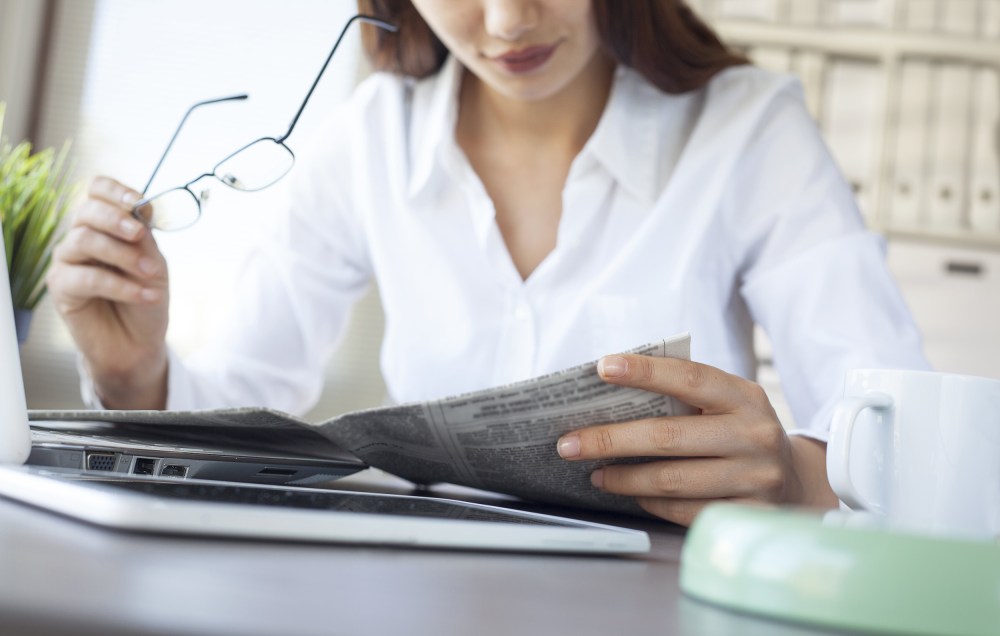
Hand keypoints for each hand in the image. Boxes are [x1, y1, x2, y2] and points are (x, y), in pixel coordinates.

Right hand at [46, 177, 169, 408]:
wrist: (139, 341)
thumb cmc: (146, 297)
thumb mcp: (154, 263)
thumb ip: (144, 238)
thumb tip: (139, 210)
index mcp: (106, 225)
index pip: (98, 191)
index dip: (115, 191)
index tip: (138, 203)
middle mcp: (82, 237)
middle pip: (87, 211)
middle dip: (116, 220)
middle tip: (140, 235)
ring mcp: (68, 260)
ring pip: (85, 240)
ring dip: (123, 255)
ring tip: (151, 273)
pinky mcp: (61, 286)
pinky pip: (87, 277)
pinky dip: (121, 285)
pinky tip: (145, 295)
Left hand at [556, 354, 837, 524]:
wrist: (793, 480)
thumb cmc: (738, 433)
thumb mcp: (726, 404)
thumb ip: (684, 396)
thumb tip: (610, 391)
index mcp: (745, 396)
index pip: (689, 377)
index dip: (645, 371)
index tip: (602, 368)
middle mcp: (754, 434)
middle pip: (668, 436)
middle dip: (609, 439)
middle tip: (569, 443)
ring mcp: (755, 478)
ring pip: (672, 479)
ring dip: (623, 478)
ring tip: (594, 472)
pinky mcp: (749, 514)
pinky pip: (684, 511)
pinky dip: (649, 502)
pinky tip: (630, 493)